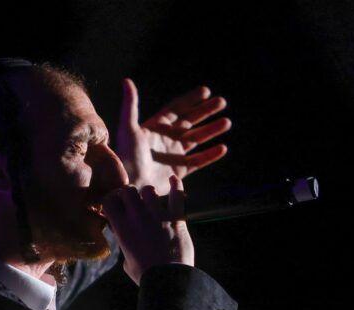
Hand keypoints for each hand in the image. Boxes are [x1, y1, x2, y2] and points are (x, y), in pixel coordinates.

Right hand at [101, 176, 193, 284]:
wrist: (168, 281)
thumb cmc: (145, 276)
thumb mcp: (127, 262)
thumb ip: (126, 247)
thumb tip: (128, 244)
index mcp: (121, 228)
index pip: (108, 200)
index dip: (111, 200)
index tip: (116, 205)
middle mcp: (137, 218)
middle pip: (128, 191)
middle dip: (129, 194)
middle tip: (133, 202)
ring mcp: (157, 216)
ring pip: (149, 190)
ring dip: (149, 194)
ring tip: (151, 201)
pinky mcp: (175, 219)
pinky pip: (177, 195)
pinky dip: (176, 186)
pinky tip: (173, 180)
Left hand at [116, 79, 231, 195]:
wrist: (129, 185)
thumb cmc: (126, 157)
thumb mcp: (128, 128)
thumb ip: (131, 105)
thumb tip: (127, 81)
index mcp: (156, 127)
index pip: (177, 109)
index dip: (191, 99)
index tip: (206, 91)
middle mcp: (166, 139)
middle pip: (190, 121)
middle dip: (205, 111)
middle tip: (222, 102)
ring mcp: (173, 155)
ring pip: (197, 139)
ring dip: (211, 130)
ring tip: (227, 122)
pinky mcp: (178, 172)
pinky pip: (198, 162)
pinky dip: (210, 155)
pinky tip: (222, 148)